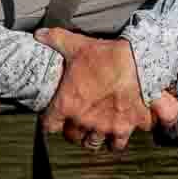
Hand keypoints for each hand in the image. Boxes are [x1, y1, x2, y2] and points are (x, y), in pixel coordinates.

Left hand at [35, 29, 177, 150]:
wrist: (139, 62)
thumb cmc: (104, 56)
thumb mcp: (76, 45)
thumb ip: (55, 40)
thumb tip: (39, 34)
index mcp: (67, 104)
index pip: (50, 125)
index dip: (51, 121)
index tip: (54, 117)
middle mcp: (84, 120)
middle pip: (73, 137)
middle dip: (74, 132)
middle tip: (77, 123)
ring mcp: (105, 127)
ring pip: (94, 144)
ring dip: (94, 138)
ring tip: (96, 131)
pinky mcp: (126, 127)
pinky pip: (120, 143)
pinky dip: (119, 138)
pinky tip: (119, 132)